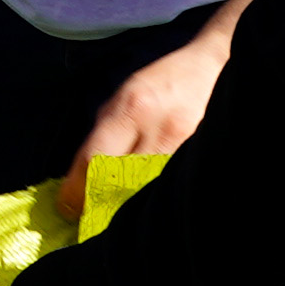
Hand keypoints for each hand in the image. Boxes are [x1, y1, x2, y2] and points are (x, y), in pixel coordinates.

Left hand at [58, 32, 236, 224]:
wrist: (216, 68)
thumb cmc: (164, 83)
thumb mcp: (123, 97)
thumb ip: (101, 136)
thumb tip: (78, 179)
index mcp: (133, 109)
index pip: (94, 161)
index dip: (76, 192)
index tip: (68, 207)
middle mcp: (161, 129)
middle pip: (120, 184)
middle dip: (101, 205)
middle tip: (91, 218)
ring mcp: (189, 148)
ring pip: (148, 194)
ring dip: (130, 208)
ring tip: (119, 213)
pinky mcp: (206, 159)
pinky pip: (174, 189)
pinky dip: (158, 201)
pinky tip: (151, 203)